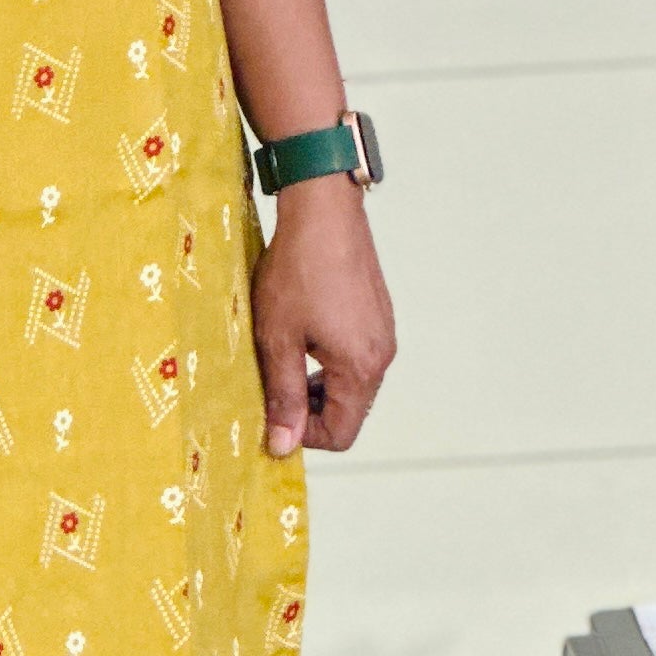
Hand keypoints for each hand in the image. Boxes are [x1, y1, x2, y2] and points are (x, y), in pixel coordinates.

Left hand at [250, 179, 394, 455]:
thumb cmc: (298, 269)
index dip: (303, 436)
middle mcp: (381, 355)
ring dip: (317, 385)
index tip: (272, 416)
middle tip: (272, 387)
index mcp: (361, 368)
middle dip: (309, 410)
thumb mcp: (278, 338)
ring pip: (352, 384)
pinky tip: (302, 334)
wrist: (323, 209)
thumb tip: (283, 446)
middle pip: (350, 411)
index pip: (342, 433)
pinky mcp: (377, 314)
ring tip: (284, 358)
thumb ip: (282, 395)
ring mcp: (383, 333)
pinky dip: (329, 361)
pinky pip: (356, 357)